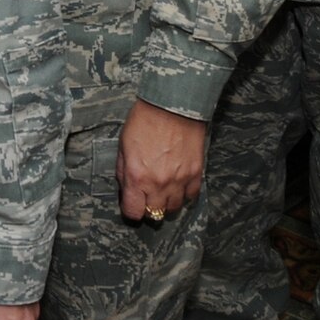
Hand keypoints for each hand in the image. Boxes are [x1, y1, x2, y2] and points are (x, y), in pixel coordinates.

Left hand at [115, 98, 206, 221]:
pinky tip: (178, 183)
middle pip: (155, 214)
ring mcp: (179, 180)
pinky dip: (184, 193)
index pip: (134, 212)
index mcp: (137, 176)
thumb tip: (126, 188)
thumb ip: (124, 171)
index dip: (131, 210)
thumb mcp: (124, 145)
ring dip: (167, 201)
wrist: (172, 106)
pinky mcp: (196, 173)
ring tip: (163, 188)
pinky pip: (191, 196)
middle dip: (148, 207)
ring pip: (174, 208)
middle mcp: (158, 183)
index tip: (132, 203)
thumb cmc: (144, 121)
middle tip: (147, 195)